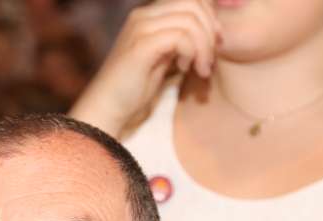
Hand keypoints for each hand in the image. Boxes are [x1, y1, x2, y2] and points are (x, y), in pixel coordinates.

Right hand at [70, 0, 220, 136]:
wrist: (106, 109)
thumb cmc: (134, 89)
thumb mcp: (163, 58)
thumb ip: (180, 41)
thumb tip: (210, 30)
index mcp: (149, 15)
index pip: (191, 0)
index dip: (210, 18)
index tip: (215, 44)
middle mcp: (143, 15)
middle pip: (194, 4)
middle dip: (210, 32)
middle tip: (209, 60)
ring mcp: (141, 28)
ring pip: (190, 20)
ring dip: (203, 46)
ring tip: (201, 69)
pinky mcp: (141, 45)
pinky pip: (180, 36)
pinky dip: (191, 52)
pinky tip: (184, 69)